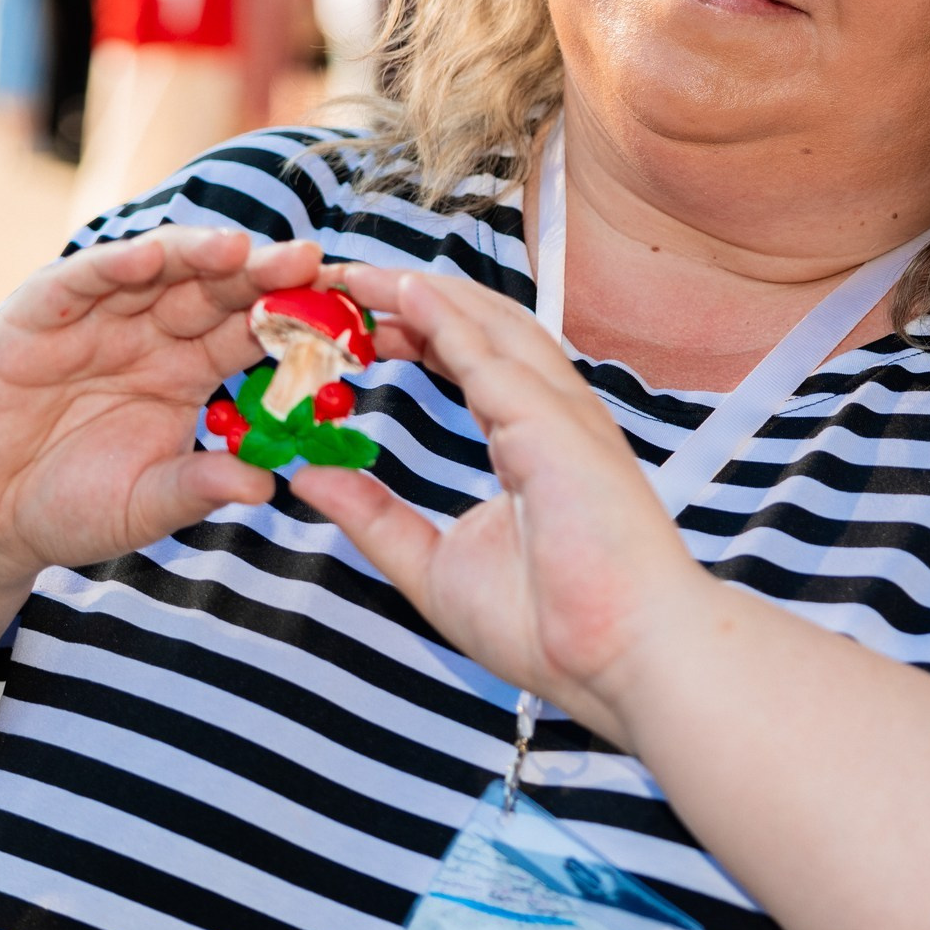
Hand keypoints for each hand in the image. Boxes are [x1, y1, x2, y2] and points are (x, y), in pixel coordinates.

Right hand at [0, 226, 322, 590]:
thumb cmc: (66, 506)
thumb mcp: (145, 505)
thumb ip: (200, 488)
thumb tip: (267, 485)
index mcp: (188, 371)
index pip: (252, 333)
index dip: (295, 319)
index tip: (348, 312)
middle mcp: (151, 333)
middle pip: (216, 291)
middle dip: (263, 273)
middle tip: (312, 260)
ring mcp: (96, 318)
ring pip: (157, 270)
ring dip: (199, 255)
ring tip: (242, 249)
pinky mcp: (36, 316)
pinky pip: (81, 281)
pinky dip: (114, 265)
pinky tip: (151, 254)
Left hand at [289, 263, 713, 743]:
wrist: (622, 656)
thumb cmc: (550, 625)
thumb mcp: (432, 566)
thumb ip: (373, 518)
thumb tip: (308, 474)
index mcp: (528, 441)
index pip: (466, 361)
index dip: (413, 332)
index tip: (354, 324)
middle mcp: (549, 414)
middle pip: (478, 327)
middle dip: (411, 296)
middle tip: (341, 281)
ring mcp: (560, 414)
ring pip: (490, 325)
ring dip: (423, 292)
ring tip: (359, 274)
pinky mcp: (556, 425)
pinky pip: (493, 359)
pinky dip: (447, 319)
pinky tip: (404, 294)